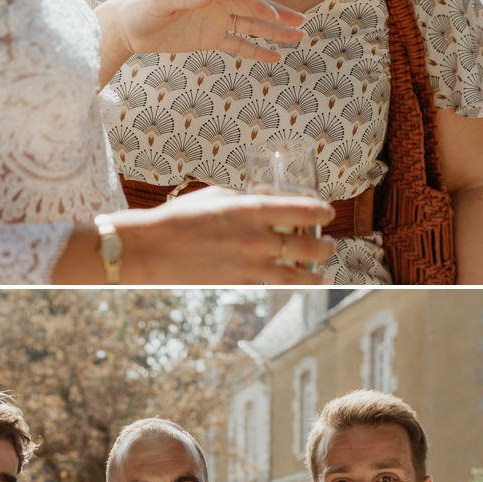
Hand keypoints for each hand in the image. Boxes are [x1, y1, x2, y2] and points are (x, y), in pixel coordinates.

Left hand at [110, 0, 306, 63]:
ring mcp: (216, 21)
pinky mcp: (210, 38)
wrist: (128, 25)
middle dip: (278, 15)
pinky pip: (238, 44)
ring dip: (274, 32)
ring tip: (298, 38)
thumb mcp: (159, 2)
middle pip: (253, 9)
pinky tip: (274, 57)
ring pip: (251, 27)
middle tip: (302, 22)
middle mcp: (217, 4)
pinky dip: (256, 50)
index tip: (276, 17)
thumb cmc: (141, 8)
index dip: (259, 6)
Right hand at [138, 182, 334, 281]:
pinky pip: (272, 286)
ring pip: (296, 274)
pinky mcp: (238, 284)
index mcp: (251, 210)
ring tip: (324, 271)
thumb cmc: (181, 217)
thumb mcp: (217, 196)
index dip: (320, 212)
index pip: (300, 211)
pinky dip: (290, 285)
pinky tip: (299, 284)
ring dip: (315, 272)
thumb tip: (265, 198)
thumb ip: (245, 198)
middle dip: (324, 246)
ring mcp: (248, 265)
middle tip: (330, 244)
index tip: (328, 213)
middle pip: (306, 247)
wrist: (152, 248)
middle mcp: (255, 239)